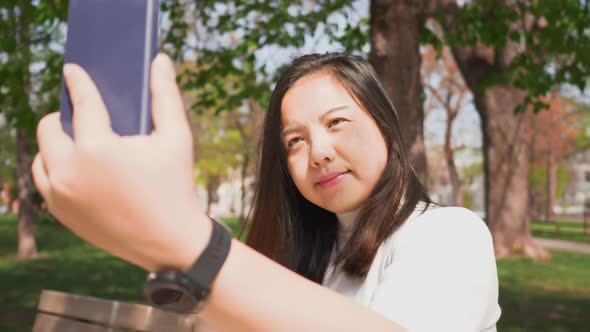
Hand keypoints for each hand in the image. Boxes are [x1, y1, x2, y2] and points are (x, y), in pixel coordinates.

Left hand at [31, 54, 210, 271]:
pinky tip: (76, 165)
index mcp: (98, 148)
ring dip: (57, 143)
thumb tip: (159, 59)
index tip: (72, 69)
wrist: (170, 243)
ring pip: (42, 154)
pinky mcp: (60, 213)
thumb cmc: (176, 187)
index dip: (77, 81)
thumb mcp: (178, 138)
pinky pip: (45, 179)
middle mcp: (69, 171)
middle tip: (82, 114)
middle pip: (49, 127)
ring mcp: (60, 195)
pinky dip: (55, 168)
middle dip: (64, 114)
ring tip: (79, 140)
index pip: (81, 102)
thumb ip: (166, 95)